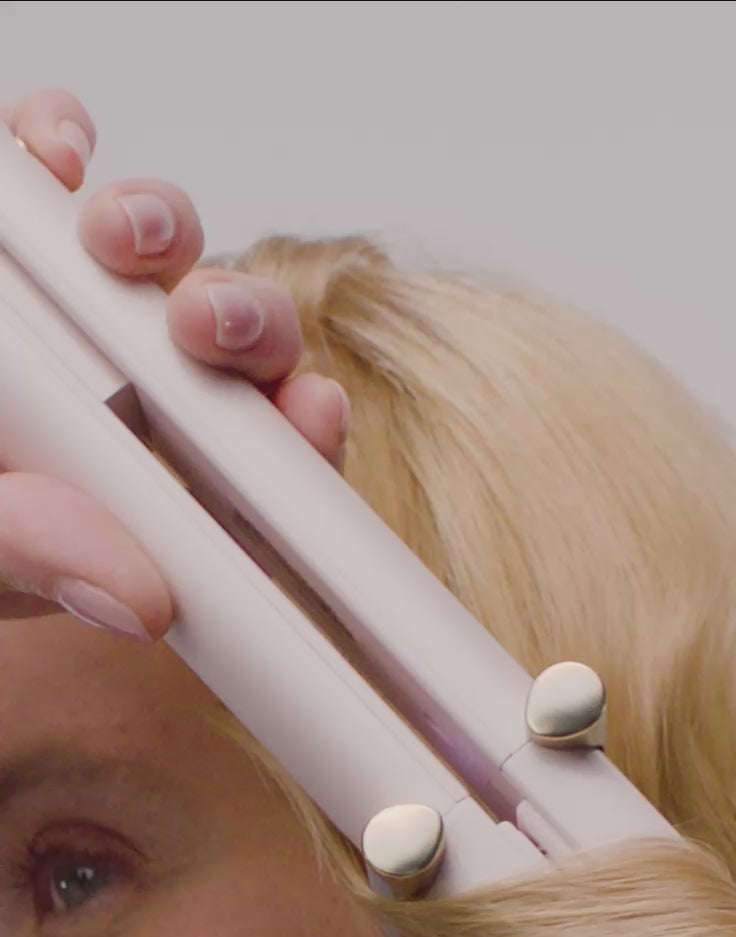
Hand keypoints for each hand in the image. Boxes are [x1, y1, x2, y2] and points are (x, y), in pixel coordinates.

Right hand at [0, 86, 349, 640]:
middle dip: (242, 318)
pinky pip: (50, 150)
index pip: (266, 457)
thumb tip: (140, 600)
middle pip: (234, 335)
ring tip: (116, 236)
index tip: (310, 409)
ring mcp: (75, 295)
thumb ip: (42, 558)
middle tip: (207, 324)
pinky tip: (55, 156)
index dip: (303, 432)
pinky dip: (56, 140)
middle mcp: (134, 380)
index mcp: (155, 478)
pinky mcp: (14, 216)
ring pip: (158, 241)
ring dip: (157, 225)